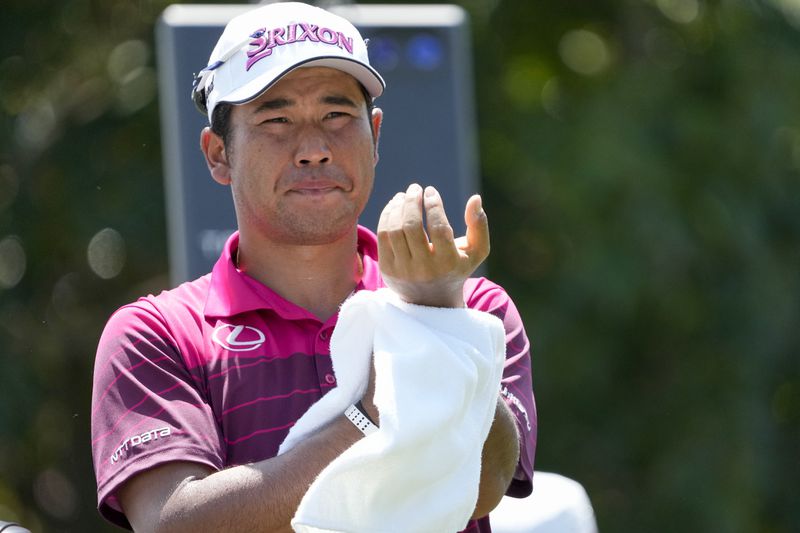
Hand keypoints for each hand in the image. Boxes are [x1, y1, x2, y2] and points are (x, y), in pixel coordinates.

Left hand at [377, 183, 489, 307]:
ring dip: (397, 207)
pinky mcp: (388, 270)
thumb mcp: (476, 251)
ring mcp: (403, 271)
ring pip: (394, 230)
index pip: (438, 227)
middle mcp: (424, 269)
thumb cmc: (456, 268)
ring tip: (403, 196)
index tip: (430, 191)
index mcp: (448, 263)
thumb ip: (479, 225)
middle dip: (412, 201)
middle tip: (415, 188)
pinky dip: (387, 216)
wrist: (432, 300)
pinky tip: (394, 206)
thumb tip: (475, 198)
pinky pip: (383, 237)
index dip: (433, 204)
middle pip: (411, 226)